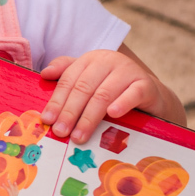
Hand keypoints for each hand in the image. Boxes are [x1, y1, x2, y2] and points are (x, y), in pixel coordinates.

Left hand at [39, 47, 177, 144]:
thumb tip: (44, 74)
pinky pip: (133, 93)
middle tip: (60, 131)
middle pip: (83, 88)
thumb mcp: (88, 80)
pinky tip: (113, 114)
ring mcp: (128, 71)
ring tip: (79, 136)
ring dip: (89, 117)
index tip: (47, 120)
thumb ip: (67, 74)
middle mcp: (108, 61)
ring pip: (104, 94)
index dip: (56, 101)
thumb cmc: (113, 89)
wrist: (150, 94)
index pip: (68, 80)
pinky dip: (122, 103)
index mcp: (90, 60)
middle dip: (69, 112)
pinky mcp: (146, 84)